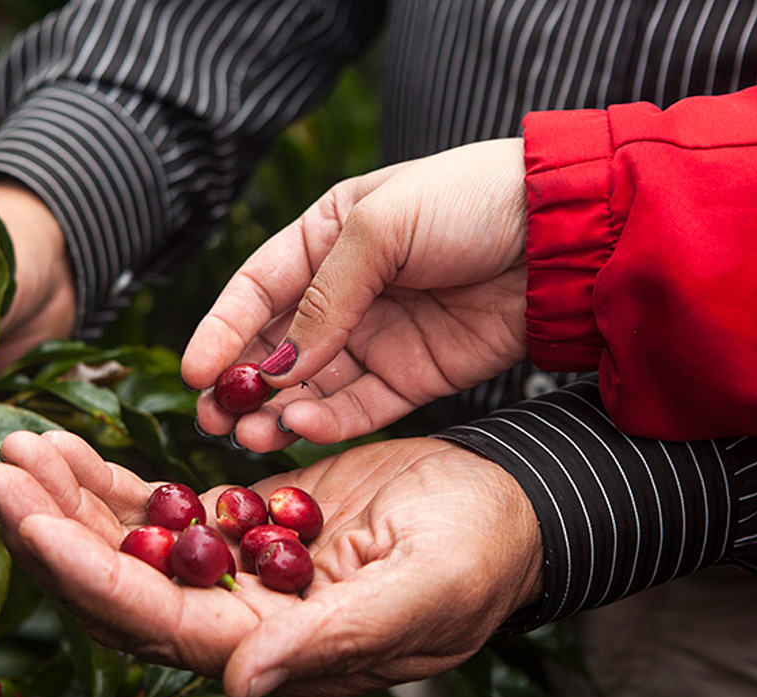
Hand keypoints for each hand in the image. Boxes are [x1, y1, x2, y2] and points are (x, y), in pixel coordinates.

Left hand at [0, 430, 542, 696]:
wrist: (505, 508)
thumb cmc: (481, 553)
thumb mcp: (421, 594)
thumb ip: (334, 640)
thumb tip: (237, 684)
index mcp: (274, 646)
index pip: (157, 620)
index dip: (87, 573)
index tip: (25, 518)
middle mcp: (238, 620)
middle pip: (121, 585)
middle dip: (52, 529)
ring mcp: (234, 571)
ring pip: (130, 545)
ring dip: (69, 499)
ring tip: (16, 448)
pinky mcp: (241, 525)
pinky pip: (161, 510)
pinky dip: (112, 483)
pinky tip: (69, 450)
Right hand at [183, 138, 526, 451]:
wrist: (562, 233)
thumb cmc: (468, 201)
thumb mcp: (382, 228)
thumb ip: (325, 297)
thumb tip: (277, 366)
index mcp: (324, 238)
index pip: (256, 290)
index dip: (221, 331)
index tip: (194, 371)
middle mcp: (343, 292)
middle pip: (276, 347)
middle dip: (241, 384)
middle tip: (213, 420)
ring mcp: (377, 338)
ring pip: (311, 387)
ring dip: (278, 413)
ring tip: (250, 435)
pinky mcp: (412, 377)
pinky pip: (359, 408)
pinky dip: (329, 423)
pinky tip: (303, 428)